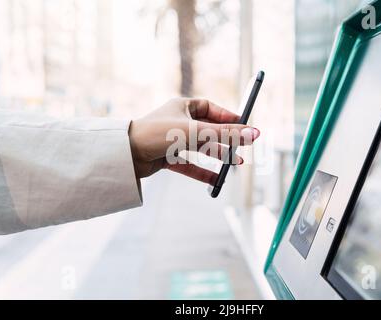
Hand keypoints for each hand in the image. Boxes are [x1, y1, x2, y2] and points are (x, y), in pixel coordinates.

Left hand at [128, 98, 259, 184]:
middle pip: (208, 130)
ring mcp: (171, 140)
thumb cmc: (157, 133)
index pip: (211, 108)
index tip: (244, 125)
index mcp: (183, 106)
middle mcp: (178, 121)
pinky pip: (189, 164)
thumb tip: (254, 133)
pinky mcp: (166, 157)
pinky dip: (202, 171)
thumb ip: (226, 134)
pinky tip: (216, 179)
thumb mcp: (197, 132)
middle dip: (226, 140)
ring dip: (217, 155)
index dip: (228, 116)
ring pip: (200, 148)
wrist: (126, 154)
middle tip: (243, 148)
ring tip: (235, 164)